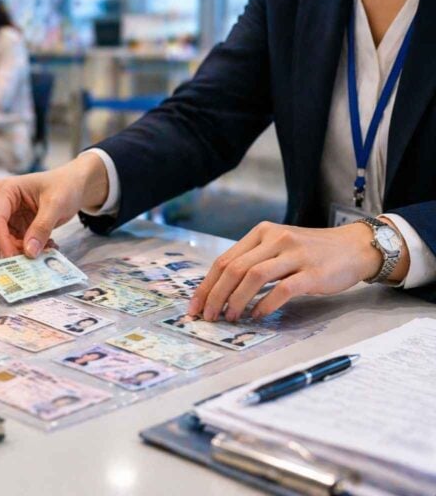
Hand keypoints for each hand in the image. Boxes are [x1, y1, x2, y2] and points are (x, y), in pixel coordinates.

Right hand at [0, 152, 109, 257]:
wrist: (71, 187)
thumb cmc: (63, 187)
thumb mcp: (56, 204)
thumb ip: (42, 227)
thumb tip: (29, 252)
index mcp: (5, 190)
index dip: (1, 241)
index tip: (12, 258)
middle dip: (6, 248)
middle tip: (29, 259)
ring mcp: (4, 216)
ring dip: (17, 252)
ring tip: (44, 249)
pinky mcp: (12, 227)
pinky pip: (10, 246)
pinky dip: (24, 251)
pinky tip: (44, 247)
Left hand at [187, 219, 409, 321]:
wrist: (354, 247)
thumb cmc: (311, 252)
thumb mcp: (277, 247)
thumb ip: (252, 261)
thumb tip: (220, 291)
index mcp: (261, 233)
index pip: (223, 260)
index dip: (206, 286)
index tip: (195, 306)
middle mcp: (275, 239)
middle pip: (234, 269)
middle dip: (215, 296)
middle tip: (208, 317)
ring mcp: (294, 254)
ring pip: (253, 277)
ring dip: (236, 301)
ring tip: (230, 318)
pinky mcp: (312, 272)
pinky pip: (282, 289)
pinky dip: (265, 304)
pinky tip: (258, 315)